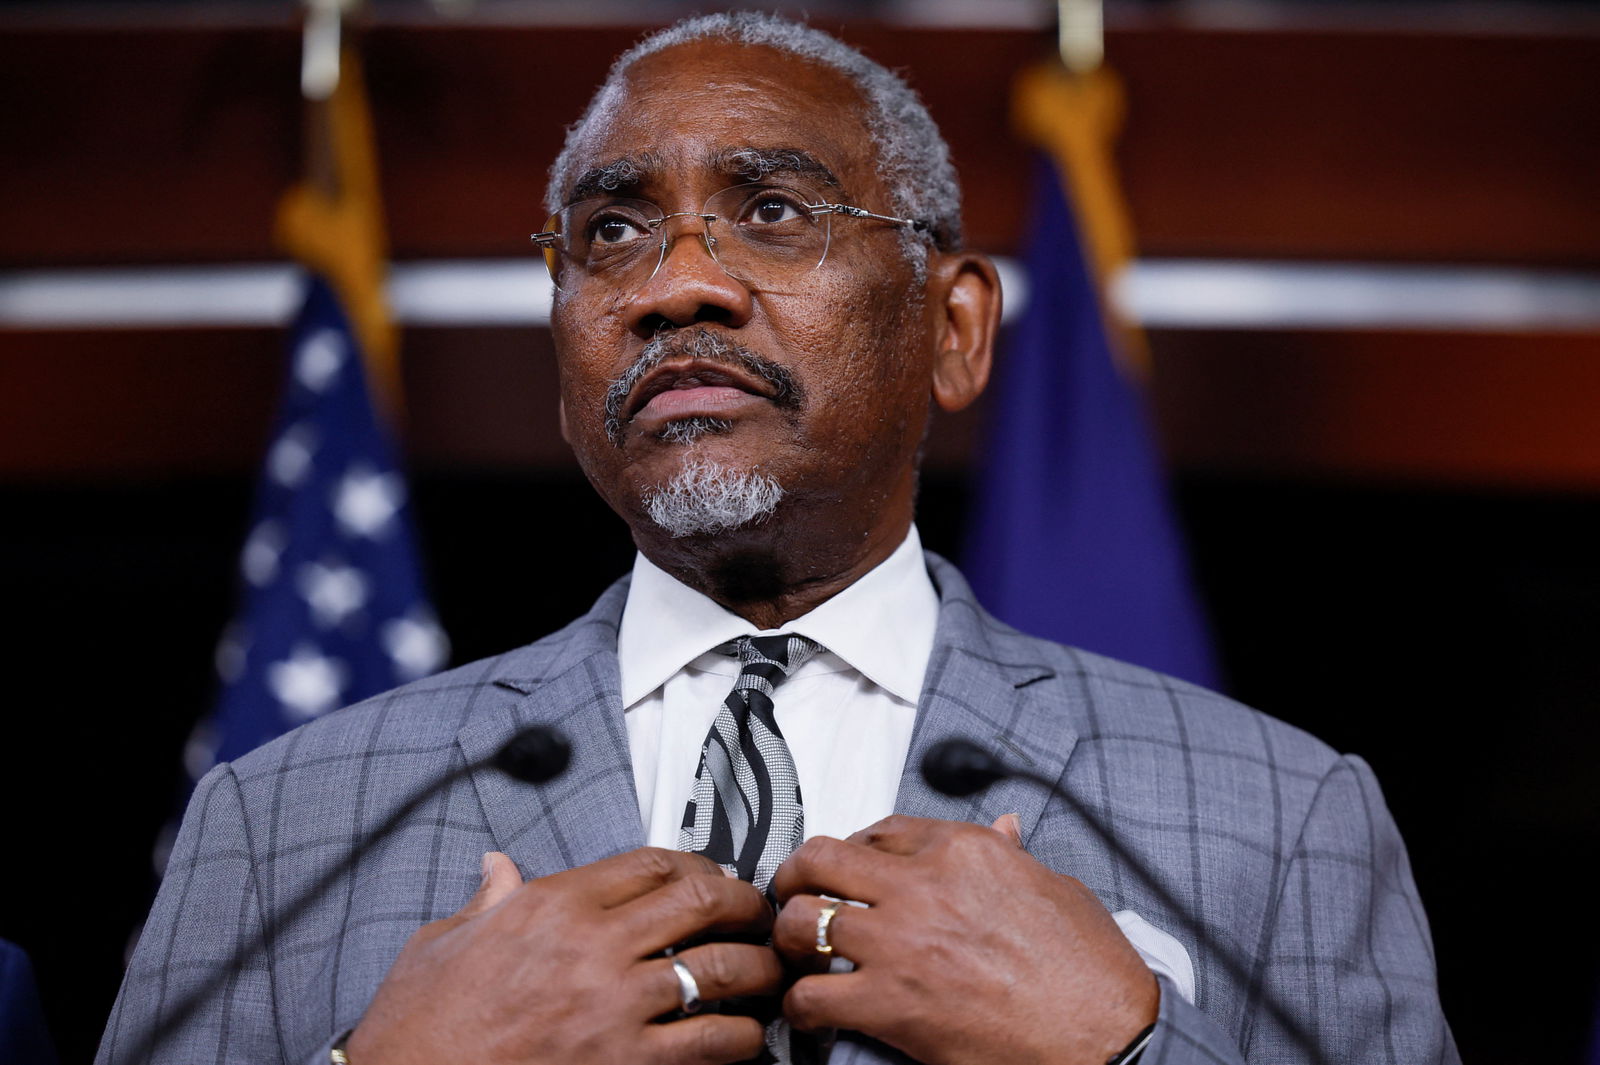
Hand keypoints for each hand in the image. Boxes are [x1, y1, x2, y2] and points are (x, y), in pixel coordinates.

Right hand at [347, 848, 782, 1064]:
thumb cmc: (418, 1028)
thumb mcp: (440, 942)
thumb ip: (484, 899)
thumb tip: (497, 867)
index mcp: (550, 906)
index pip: (650, 863)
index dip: (694, 865)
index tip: (710, 876)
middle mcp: (590, 946)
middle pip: (699, 901)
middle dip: (742, 903)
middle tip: (758, 914)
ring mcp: (612, 1006)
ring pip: (718, 967)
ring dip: (757, 967)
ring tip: (770, 970)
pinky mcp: (624, 1062)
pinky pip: (709, 1041)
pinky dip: (741, 1036)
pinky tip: (747, 1035)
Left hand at [770, 815, 1156, 1064]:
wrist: (1105, 1038)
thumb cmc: (1089, 973)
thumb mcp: (1056, 888)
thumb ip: (1013, 857)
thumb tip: (1004, 831)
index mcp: (965, 852)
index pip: (882, 830)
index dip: (854, 847)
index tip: (848, 867)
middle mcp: (924, 888)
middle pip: (822, 858)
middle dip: (797, 875)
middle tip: (794, 894)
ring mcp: (903, 945)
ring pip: (801, 919)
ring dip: (789, 938)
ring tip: (795, 953)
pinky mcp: (892, 1005)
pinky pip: (812, 996)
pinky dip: (800, 1005)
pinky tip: (811, 1011)